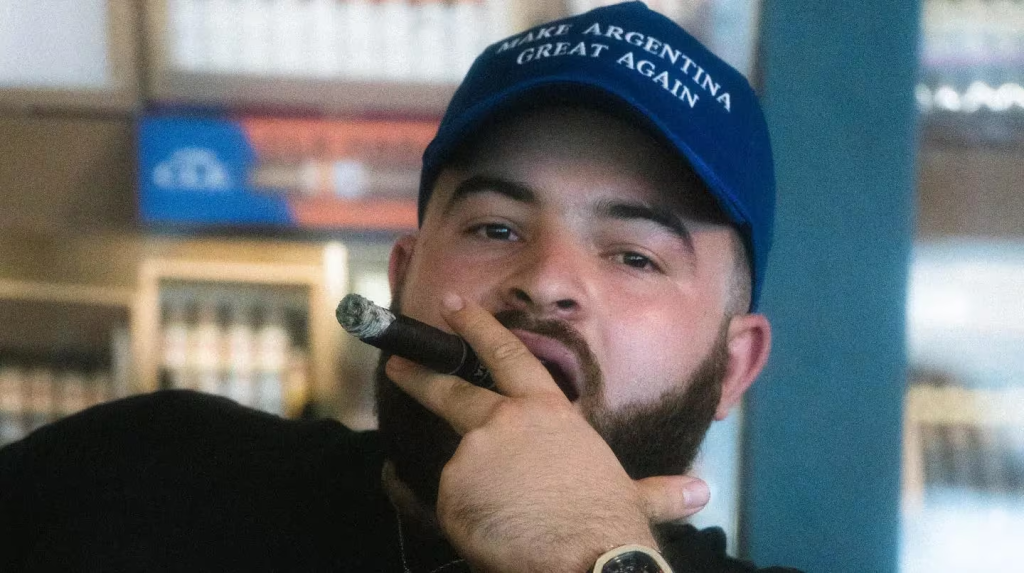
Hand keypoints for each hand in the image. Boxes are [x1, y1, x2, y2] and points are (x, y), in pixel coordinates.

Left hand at [385, 293, 709, 571]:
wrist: (586, 562)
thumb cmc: (611, 528)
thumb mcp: (632, 497)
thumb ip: (658, 490)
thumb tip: (698, 493)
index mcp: (547, 414)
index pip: (507, 356)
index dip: (477, 327)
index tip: (451, 305)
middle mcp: (504, 424)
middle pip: (452, 390)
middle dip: (420, 374)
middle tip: (397, 363)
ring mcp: (472, 457)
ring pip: (457, 470)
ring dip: (472, 491)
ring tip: (503, 518)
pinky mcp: (450, 494)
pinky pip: (435, 506)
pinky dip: (451, 516)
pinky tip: (472, 529)